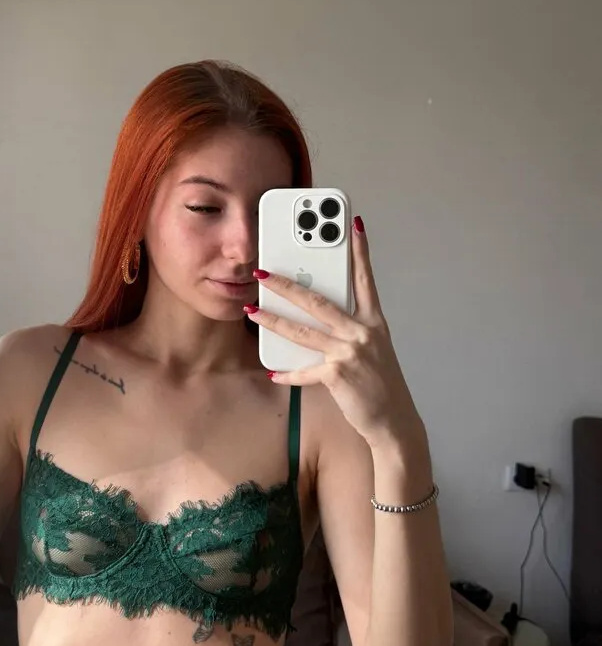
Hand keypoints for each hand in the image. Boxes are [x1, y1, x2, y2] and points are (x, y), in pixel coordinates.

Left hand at [245, 215, 420, 448]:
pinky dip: (288, 373)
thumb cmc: (381, 383)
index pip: (366, 278)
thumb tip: (318, 315)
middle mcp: (362, 332)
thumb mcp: (373, 348)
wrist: (394, 420)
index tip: (353, 224)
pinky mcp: (338, 375)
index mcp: (373, 322)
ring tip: (251, 309)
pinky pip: (305, 371)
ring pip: (302, 331)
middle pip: (318, 301)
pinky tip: (274, 372)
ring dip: (272, 320)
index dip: (360, 250)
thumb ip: (349, 328)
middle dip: (287, 284)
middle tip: (263, 271)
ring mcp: (350, 352)